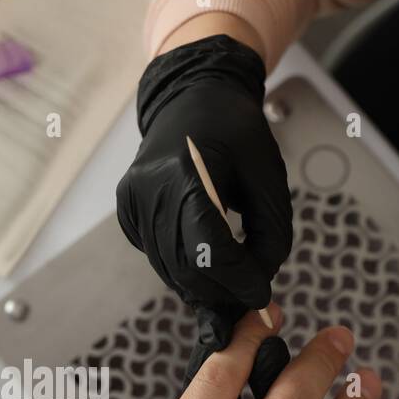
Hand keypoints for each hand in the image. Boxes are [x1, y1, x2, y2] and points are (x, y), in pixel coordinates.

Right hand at [115, 34, 293, 390]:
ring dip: (202, 286)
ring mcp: (132, 202)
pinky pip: (157, 257)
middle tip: (251, 301)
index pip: (210, 251)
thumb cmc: (235, 130)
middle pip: (184, 269)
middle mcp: (149, 190)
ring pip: (168, 270)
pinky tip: (205, 260)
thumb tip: (261, 281)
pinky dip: (183, 269)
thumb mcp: (269, 175)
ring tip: (233, 288)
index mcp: (185, 173)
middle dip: (221, 293)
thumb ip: (272, 232)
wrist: (191, 97)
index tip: (262, 297)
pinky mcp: (127, 213)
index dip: (238, 282)